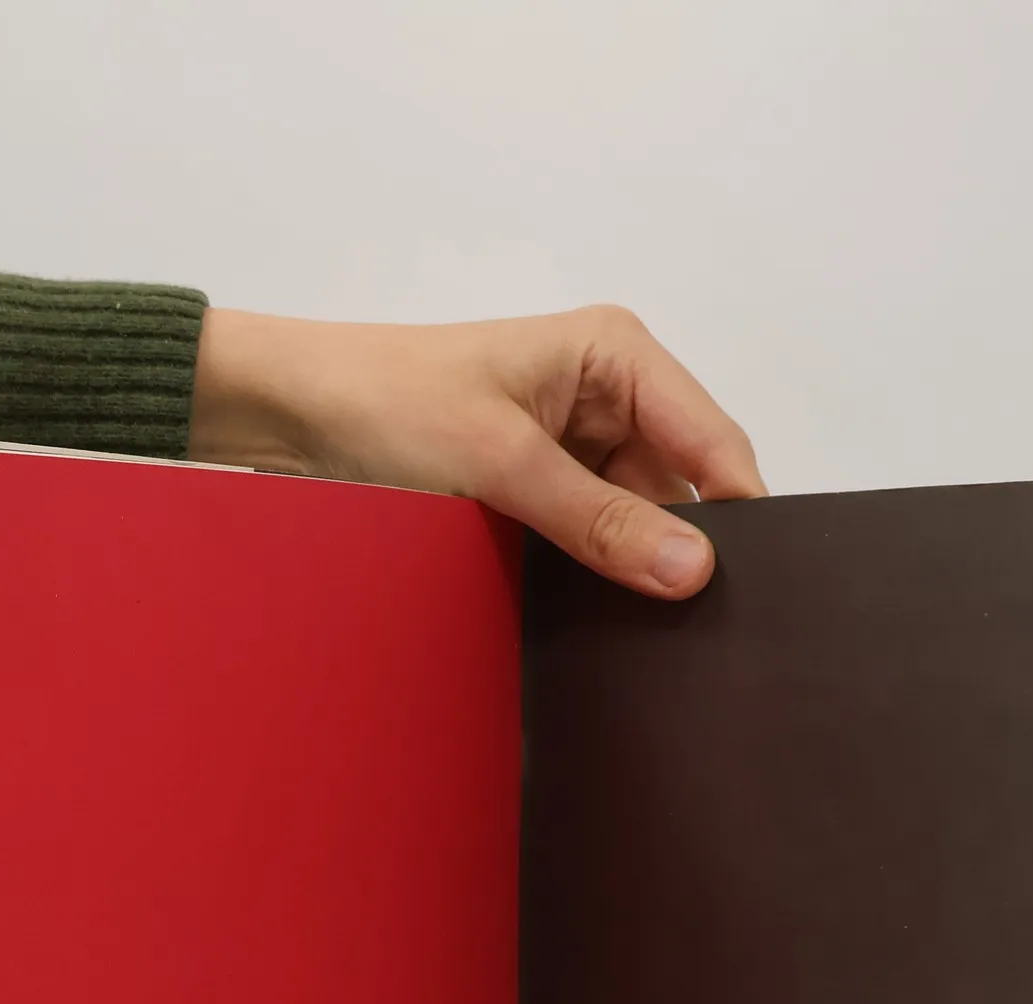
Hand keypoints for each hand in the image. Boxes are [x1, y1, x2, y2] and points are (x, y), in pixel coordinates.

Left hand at [187, 303, 765, 597]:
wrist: (284, 417)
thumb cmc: (383, 400)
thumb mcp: (501, 463)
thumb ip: (601, 521)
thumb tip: (693, 571)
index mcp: (617, 354)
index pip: (715, 444)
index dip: (739, 517)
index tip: (747, 591)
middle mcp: (609, 395)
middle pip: (686, 490)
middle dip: (684, 550)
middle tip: (688, 620)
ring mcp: (578, 447)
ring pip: (642, 525)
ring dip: (633, 567)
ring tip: (633, 617)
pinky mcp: (545, 490)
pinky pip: (597, 542)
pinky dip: (597, 575)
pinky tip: (595, 610)